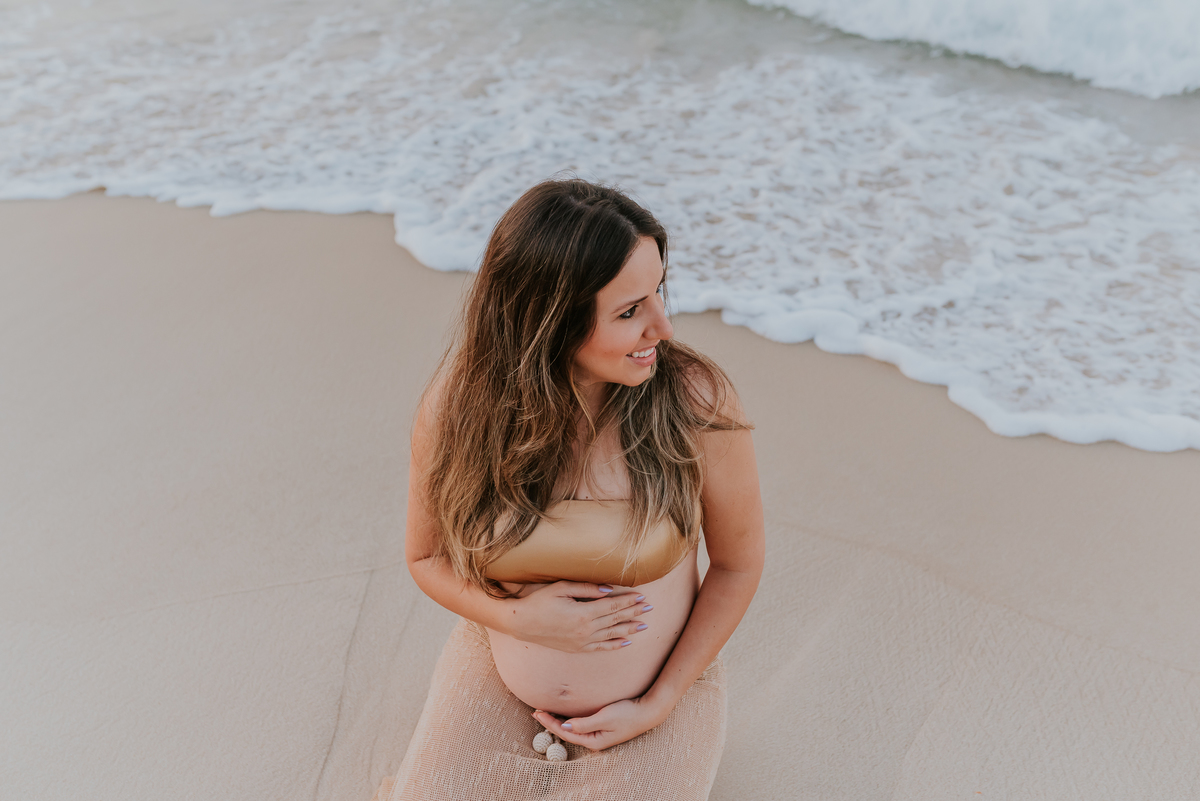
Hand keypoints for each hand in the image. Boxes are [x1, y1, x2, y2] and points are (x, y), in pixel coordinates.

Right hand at [508, 582, 652, 652]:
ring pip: (612, 635)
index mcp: (584, 613)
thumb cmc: (540, 601)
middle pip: (616, 620)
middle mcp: (586, 630)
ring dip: (629, 629)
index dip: (629, 601)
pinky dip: (614, 645)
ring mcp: (582, 641)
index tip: (642, 596)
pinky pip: (601, 648)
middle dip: (634, 613)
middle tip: (650, 608)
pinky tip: (625, 643)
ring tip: (644, 626)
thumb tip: (609, 590)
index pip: (613, 606)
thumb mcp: (562, 588)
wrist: (522, 623)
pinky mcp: (577, 649)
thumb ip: (587, 589)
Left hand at [532, 697, 667, 750]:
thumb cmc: (628, 714)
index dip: (550, 723)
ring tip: (545, 711)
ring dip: (559, 719)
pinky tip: (564, 713)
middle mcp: (594, 740)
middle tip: (536, 711)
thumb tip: (564, 726)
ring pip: (573, 728)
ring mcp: (598, 733)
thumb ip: (584, 723)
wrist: (648, 711)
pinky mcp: (602, 726)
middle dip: (551, 722)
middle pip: (567, 732)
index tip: (538, 712)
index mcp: (594, 741)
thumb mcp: (605, 718)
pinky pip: (580, 723)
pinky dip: (569, 717)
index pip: (565, 733)